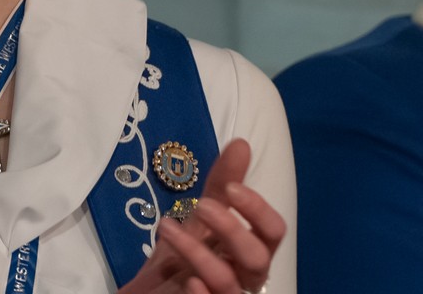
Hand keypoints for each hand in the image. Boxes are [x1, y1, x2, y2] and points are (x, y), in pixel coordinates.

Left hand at [117, 138, 285, 293]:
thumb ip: (220, 185)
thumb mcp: (198, 217)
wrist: (149, 292)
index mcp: (250, 249)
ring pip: (229, 282)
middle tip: (202, 207)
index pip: (273, 230)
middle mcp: (244, 276)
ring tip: (166, 229)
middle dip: (232, 229)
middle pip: (259, 257)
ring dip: (197, 253)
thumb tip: (241, 143)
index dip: (257, 209)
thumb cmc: (180, 255)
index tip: (231, 188)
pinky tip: (187, 280)